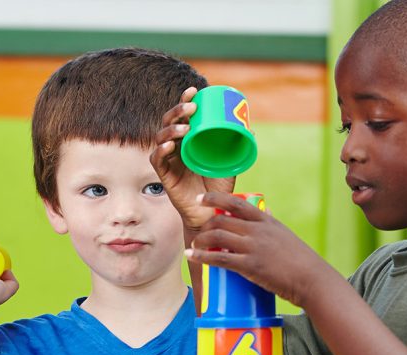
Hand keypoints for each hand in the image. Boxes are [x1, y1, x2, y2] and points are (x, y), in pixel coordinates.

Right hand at [150, 87, 236, 232]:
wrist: (211, 212)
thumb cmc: (218, 187)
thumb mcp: (229, 163)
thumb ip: (236, 148)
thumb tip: (249, 129)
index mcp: (189, 140)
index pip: (183, 116)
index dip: (185, 102)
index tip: (194, 91)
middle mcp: (176, 147)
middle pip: (169, 123)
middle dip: (177, 112)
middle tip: (191, 108)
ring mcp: (169, 160)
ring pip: (160, 138)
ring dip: (170, 130)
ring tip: (183, 128)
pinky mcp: (164, 175)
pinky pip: (157, 160)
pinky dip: (161, 151)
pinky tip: (169, 146)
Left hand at [187, 192, 339, 307]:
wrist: (312, 279)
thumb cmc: (300, 259)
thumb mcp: (284, 234)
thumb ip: (270, 223)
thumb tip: (264, 210)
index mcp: (266, 220)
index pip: (236, 203)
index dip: (215, 198)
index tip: (200, 200)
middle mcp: (258, 230)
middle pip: (221, 219)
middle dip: (205, 225)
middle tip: (198, 234)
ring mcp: (254, 247)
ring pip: (217, 236)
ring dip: (200, 240)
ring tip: (194, 247)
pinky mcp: (250, 265)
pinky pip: (219, 257)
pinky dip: (202, 256)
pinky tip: (192, 257)